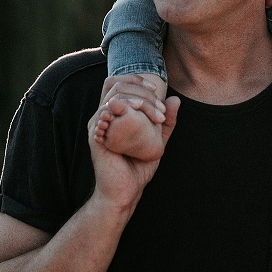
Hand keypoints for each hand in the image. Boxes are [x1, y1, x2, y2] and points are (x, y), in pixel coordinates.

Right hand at [88, 76, 179, 211]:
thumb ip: (166, 122)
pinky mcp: (96, 137)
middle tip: (159, 110)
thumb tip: (175, 99)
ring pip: (113, 96)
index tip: (156, 91)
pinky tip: (135, 111)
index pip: (119, 82)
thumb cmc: (138, 168)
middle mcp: (104, 116)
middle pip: (117, 84)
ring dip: (136, 98)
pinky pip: (103, 114)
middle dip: (142, 90)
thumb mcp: (157, 142)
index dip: (136, 79)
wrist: (125, 192)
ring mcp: (98, 125)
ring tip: (152, 112)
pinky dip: (120, 107)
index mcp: (114, 114)